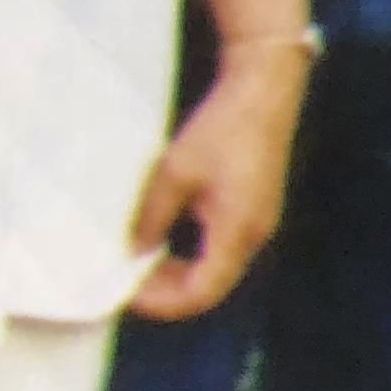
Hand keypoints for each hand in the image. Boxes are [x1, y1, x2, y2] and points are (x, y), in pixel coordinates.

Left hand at [124, 45, 311, 320]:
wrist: (265, 87)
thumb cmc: (222, 127)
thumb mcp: (173, 173)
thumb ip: (150, 220)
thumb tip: (132, 253)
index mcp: (237, 230)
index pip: (199, 294)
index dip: (160, 303)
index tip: (125, 292)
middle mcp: (254, 233)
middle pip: (209, 287)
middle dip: (165, 291)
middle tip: (126, 279)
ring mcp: (258, 221)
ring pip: (216, 269)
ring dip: (178, 272)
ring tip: (140, 260)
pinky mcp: (256, 207)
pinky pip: (222, 247)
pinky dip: (192, 254)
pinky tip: (167, 237)